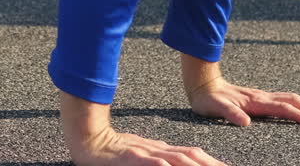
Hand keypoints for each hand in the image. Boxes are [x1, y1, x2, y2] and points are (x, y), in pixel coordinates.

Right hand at [61, 92, 227, 165]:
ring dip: (194, 165)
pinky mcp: (130, 158)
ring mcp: (145, 154)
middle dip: (212, 165)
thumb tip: (179, 159)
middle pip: (191, 157)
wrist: (87, 137)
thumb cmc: (114, 149)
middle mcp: (158, 151)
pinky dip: (162, 165)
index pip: (194, 156)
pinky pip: (149, 163)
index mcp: (162, 151)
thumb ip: (161, 156)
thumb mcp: (142, 153)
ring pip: (175, 159)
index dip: (213, 162)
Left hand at [187, 75, 299, 126]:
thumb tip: (245, 123)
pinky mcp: (259, 98)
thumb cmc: (208, 100)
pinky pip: (284, 100)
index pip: (283, 109)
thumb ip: (230, 114)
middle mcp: (262, 97)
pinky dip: (298, 105)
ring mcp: (262, 96)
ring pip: (290, 99)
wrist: (202, 85)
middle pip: (293, 101)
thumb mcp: (215, 108)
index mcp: (255, 101)